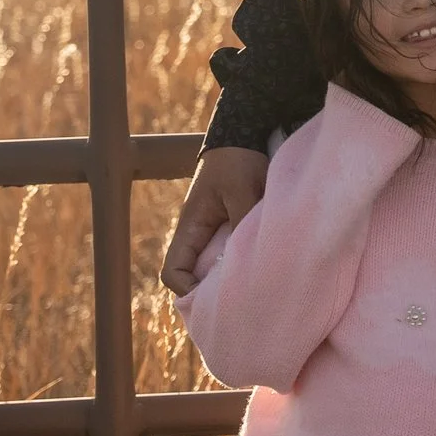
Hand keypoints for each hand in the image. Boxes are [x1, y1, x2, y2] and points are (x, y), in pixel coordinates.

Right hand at [159, 147, 267, 294]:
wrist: (246, 134)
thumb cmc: (239, 160)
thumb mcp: (241, 191)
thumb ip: (240, 224)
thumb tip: (243, 263)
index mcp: (189, 227)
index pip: (173, 273)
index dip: (188, 291)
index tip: (215, 297)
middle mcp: (197, 234)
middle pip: (193, 277)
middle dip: (211, 292)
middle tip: (240, 301)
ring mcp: (214, 231)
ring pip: (213, 268)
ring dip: (229, 278)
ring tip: (253, 288)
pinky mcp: (232, 226)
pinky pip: (230, 254)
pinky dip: (241, 263)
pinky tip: (262, 266)